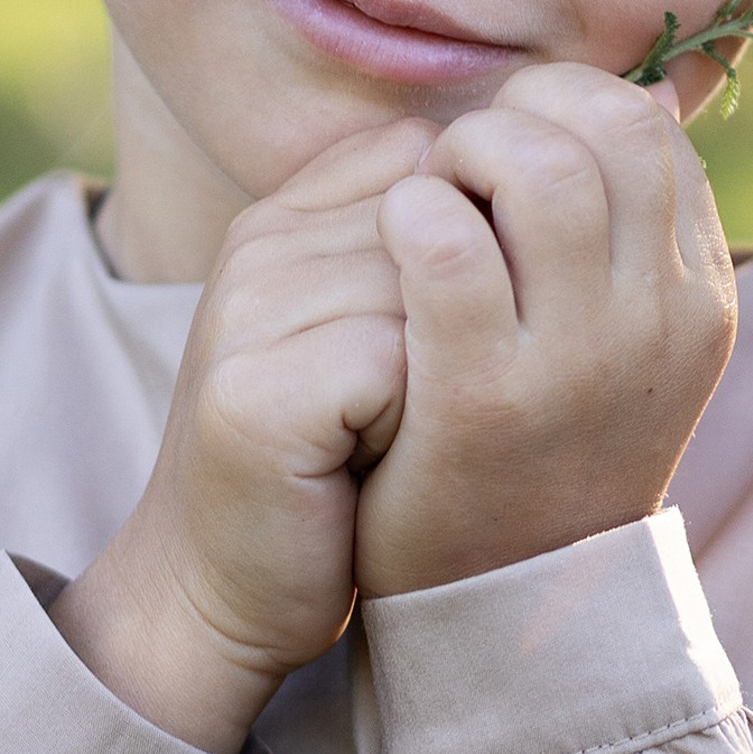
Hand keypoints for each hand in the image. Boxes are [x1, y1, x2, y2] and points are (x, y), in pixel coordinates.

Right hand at [50, 120, 432, 753]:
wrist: (217, 592)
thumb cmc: (322, 472)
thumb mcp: (365, 342)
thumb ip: (417, 256)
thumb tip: (535, 189)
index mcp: (288, 217)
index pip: (429, 160)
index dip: (475, 259)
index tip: (436, 349)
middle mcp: (260, 245)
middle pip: (445, 220)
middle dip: (472, 322)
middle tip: (413, 410)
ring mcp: (249, 310)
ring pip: (432, 286)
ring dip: (446, 375)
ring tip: (393, 437)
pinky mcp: (255, 390)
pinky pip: (397, 359)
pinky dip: (410, 422)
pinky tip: (372, 463)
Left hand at [357, 64, 736, 597]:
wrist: (498, 611)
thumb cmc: (541, 449)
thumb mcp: (623, 342)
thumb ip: (629, 228)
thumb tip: (650, 90)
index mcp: (697, 299)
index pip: (649, 129)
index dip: (563, 108)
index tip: (508, 148)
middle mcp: (659, 325)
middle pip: (610, 127)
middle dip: (517, 115)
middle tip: (458, 167)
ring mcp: (578, 366)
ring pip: (539, 168)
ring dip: (462, 154)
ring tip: (423, 203)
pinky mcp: (482, 402)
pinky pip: (446, 245)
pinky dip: (409, 214)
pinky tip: (392, 241)